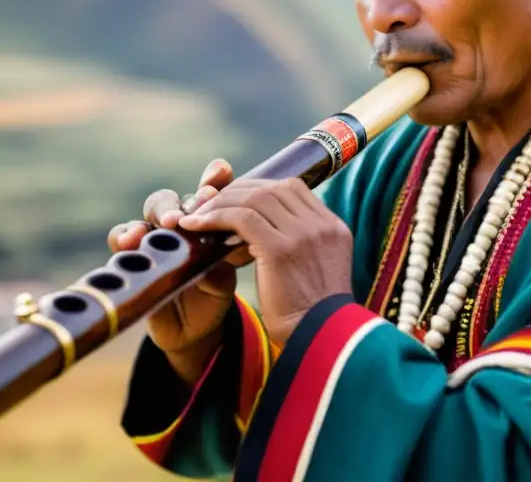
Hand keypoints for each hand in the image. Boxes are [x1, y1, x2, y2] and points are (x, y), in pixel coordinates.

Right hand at [107, 159, 250, 382]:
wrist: (195, 326)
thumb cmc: (215, 290)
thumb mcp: (229, 268)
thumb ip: (232, 248)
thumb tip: (243, 233)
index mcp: (206, 218)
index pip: (209, 190)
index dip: (214, 178)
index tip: (222, 171)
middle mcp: (179, 223)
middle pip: (178, 197)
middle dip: (189, 199)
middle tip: (201, 201)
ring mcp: (156, 237)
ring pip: (151, 210)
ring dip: (161, 211)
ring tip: (169, 221)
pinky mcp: (133, 256)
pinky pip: (122, 238)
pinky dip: (125, 235)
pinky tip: (131, 240)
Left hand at [178, 178, 352, 345]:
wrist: (321, 343)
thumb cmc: (312, 318)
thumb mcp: (316, 272)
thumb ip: (301, 247)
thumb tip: (263, 232)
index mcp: (334, 228)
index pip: (294, 189)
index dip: (260, 189)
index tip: (236, 201)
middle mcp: (322, 225)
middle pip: (274, 188)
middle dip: (237, 192)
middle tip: (210, 203)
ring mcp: (304, 234)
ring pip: (255, 198)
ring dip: (221, 203)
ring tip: (198, 215)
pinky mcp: (282, 249)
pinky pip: (241, 218)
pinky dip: (215, 217)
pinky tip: (196, 226)